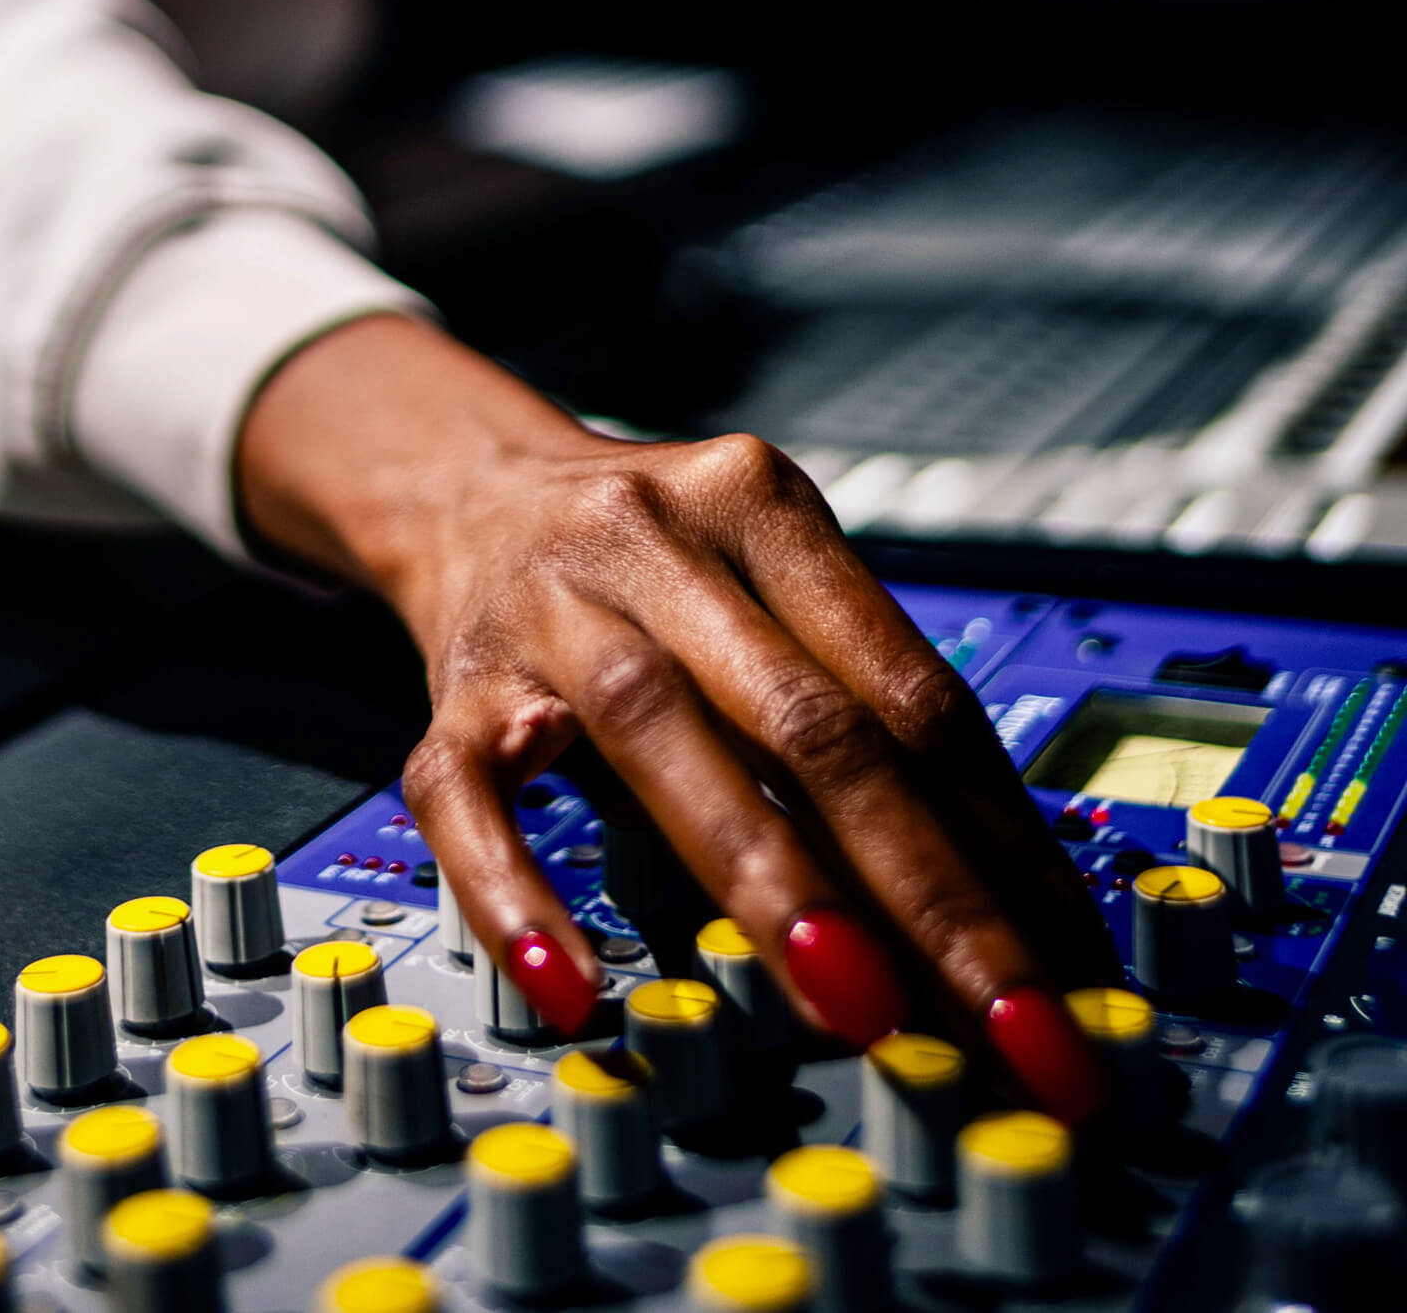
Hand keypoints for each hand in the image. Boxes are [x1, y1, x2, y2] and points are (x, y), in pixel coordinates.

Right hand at [237, 314, 1122, 1120]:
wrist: (468, 492)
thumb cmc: (650, 569)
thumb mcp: (763, 592)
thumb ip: (855, 720)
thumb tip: (996, 919)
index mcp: (762, 507)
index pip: (910, 692)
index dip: (1004, 841)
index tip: (1068, 972)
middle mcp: (653, 542)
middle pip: (811, 721)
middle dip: (927, 890)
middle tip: (1010, 1025)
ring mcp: (545, 613)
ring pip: (657, 737)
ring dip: (768, 882)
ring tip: (854, 1008)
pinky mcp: (449, 692)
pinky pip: (467, 798)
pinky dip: (516, 894)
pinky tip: (571, 987)